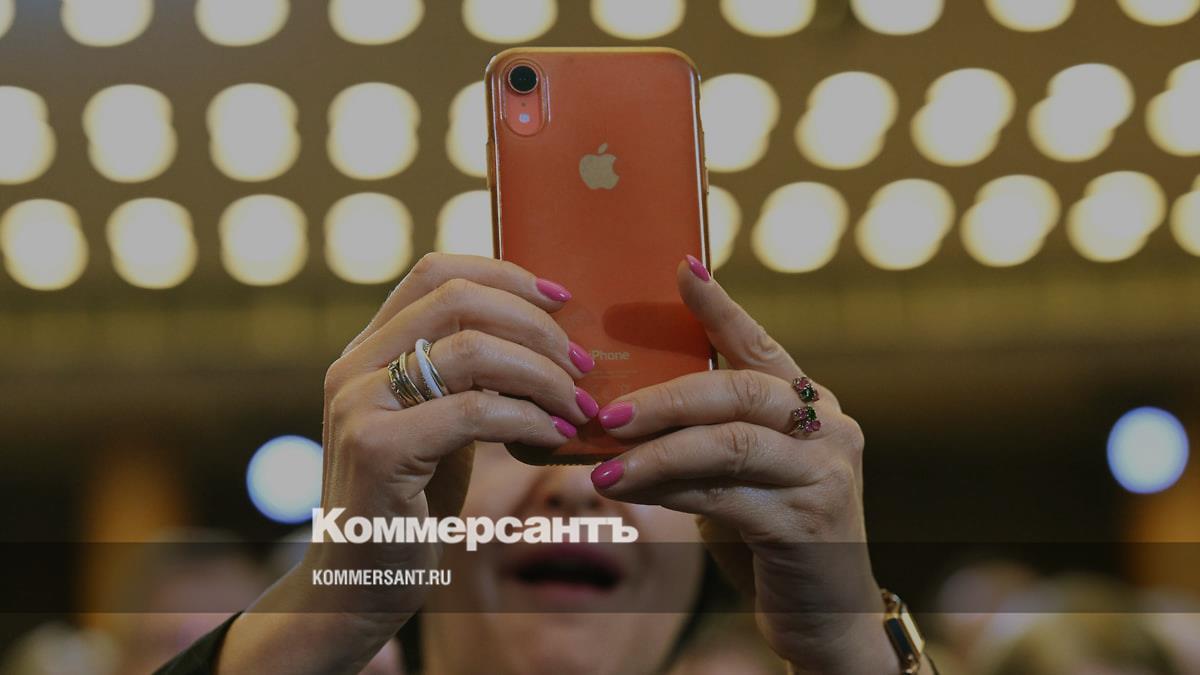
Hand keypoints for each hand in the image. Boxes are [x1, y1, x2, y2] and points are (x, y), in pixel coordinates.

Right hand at [217, 253, 598, 673]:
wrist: (358, 587)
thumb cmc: (413, 505)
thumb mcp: (440, 424)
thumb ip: (467, 378)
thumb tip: (545, 335)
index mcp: (367, 349)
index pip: (437, 272)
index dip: (506, 274)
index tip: (563, 300)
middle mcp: (354, 366)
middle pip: (460, 301)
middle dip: (537, 327)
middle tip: (583, 364)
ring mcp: (359, 404)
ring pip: (474, 350)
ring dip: (544, 375)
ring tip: (579, 406)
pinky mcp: (378, 449)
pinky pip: (474, 411)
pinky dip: (530, 419)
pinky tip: (557, 438)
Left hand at [592, 256, 897, 674]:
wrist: (826, 614)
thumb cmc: (770, 532)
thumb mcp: (741, 475)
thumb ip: (702, 440)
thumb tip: (615, 420)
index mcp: (811, 403)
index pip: (760, 344)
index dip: (719, 306)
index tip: (681, 267)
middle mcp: (828, 427)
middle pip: (738, 391)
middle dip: (665, 397)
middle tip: (606, 412)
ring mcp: (824, 474)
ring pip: (730, 443)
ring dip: (658, 452)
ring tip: (604, 466)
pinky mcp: (809, 524)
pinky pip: (725, 498)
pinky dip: (671, 493)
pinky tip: (632, 494)